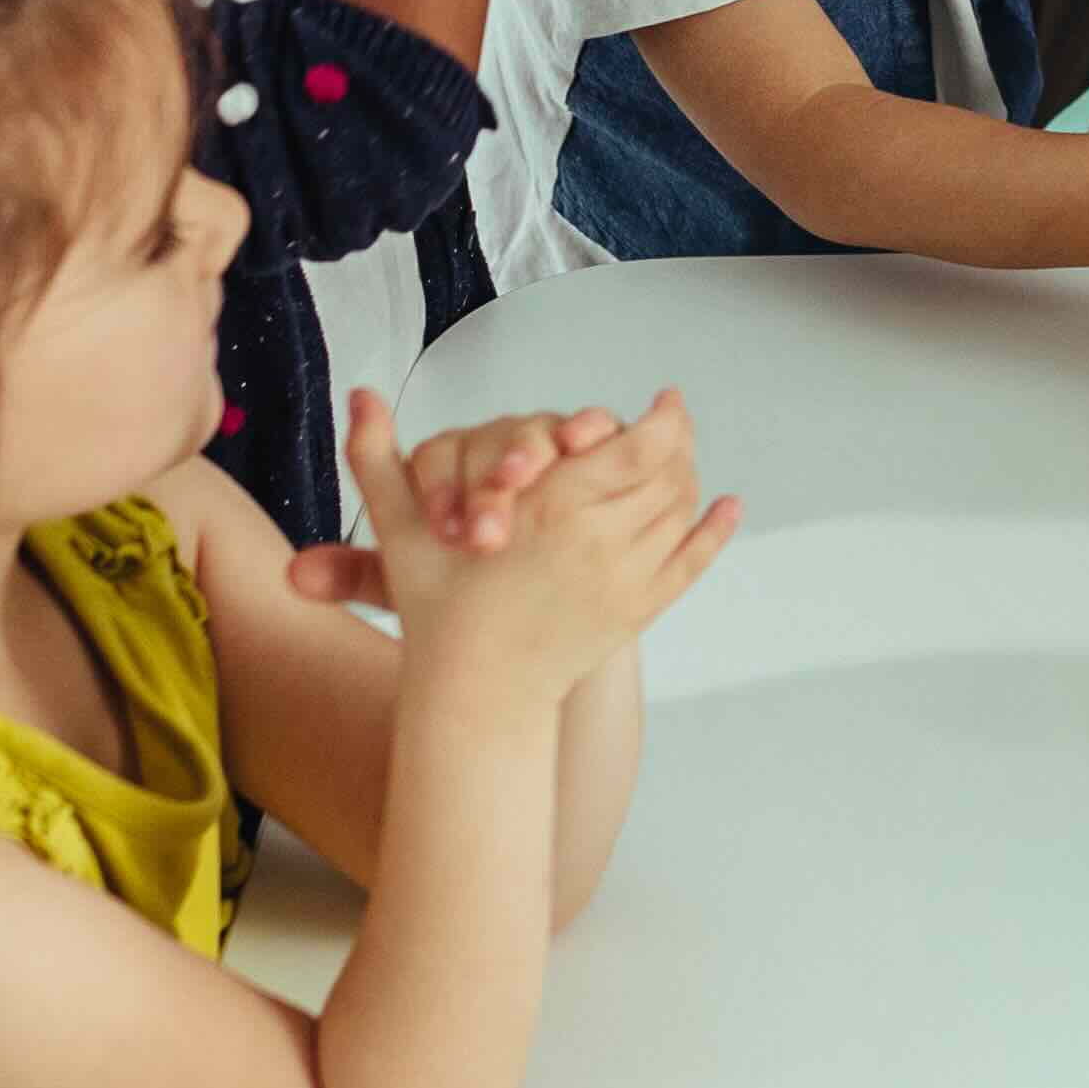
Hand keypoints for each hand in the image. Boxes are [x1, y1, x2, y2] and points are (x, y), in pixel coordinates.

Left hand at [283, 403, 619, 608]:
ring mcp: (552, 446)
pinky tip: (585, 446)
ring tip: (529, 481)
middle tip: (485, 531)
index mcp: (448, 467)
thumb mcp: (416, 591)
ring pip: (541, 425)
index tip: (442, 530)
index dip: (436, 487)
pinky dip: (592, 428)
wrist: (548, 615)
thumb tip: (292, 574)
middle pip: (490, 438)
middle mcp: (497, 446)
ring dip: (536, 446)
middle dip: (486, 479)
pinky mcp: (602, 455)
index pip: (437, 456)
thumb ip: (356, 578)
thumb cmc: (476, 596)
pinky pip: (598, 426)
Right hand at [347, 387, 736, 690]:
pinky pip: (692, 562)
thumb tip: (361, 394)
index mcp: (550, 507)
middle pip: (666, 473)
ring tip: (686, 454)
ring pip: (680, 511)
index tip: (665, 400)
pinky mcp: (637, 612)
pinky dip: (714, 531)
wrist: (474, 694)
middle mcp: (598, 539)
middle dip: (678, 441)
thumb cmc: (437, 609)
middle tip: (677, 419)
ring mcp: (624, 579)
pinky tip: (727, 505)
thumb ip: (378, 459)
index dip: (660, 420)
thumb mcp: (403, 531)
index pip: (633, 447)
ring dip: (691, 477)